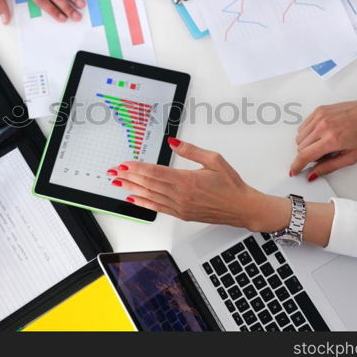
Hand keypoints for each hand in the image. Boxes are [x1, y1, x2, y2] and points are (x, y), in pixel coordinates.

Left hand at [108, 138, 289, 231]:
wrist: (242, 208)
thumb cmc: (231, 185)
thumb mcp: (214, 160)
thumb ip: (190, 150)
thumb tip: (172, 142)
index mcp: (187, 180)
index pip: (155, 173)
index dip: (137, 168)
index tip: (124, 164)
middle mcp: (181, 196)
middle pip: (148, 185)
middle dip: (129, 177)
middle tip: (114, 172)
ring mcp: (180, 207)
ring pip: (150, 197)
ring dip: (132, 189)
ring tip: (118, 184)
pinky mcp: (182, 214)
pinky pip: (158, 208)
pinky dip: (144, 203)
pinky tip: (135, 198)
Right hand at [290, 96, 356, 179]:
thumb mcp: (351, 156)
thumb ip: (329, 167)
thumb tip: (313, 174)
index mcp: (332, 139)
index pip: (305, 155)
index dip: (297, 165)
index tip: (294, 171)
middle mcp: (323, 126)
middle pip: (300, 147)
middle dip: (306, 155)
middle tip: (320, 156)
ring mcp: (320, 116)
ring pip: (299, 137)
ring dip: (306, 144)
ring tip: (322, 144)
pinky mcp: (319, 110)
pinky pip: (303, 126)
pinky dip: (307, 133)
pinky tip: (320, 135)